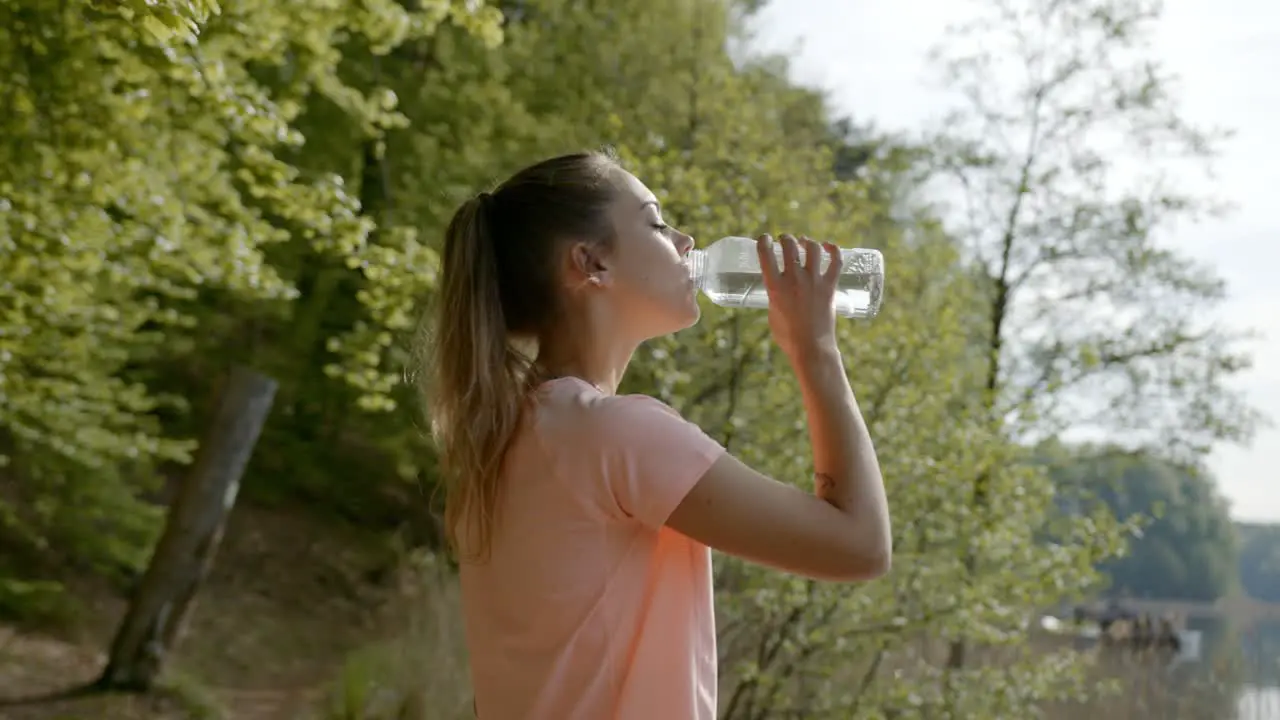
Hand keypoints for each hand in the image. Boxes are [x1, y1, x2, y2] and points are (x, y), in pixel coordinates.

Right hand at [756, 233, 841, 361]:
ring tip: (803, 242)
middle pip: (789, 245)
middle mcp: (794, 279)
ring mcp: (814, 281)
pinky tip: (828, 246)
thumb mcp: (772, 313)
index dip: (763, 241)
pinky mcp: (830, 287)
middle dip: (785, 238)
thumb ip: (774, 297)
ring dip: (806, 241)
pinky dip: (833, 250)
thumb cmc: (788, 336)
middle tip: (784, 240)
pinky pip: (836, 261)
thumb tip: (778, 289)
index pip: (765, 254)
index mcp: (775, 287)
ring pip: (812, 248)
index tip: (765, 239)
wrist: (811, 348)